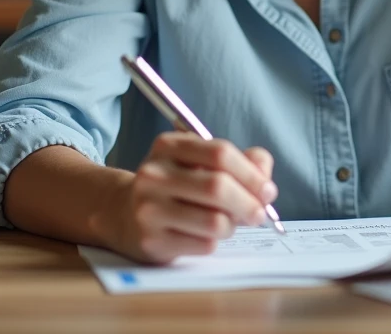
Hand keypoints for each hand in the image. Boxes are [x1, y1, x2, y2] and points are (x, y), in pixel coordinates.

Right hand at [107, 132, 277, 264]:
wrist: (122, 214)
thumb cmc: (175, 186)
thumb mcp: (200, 162)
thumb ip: (239, 161)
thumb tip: (265, 176)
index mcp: (168, 146)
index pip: (220, 153)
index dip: (251, 174)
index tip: (268, 190)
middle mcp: (154, 174)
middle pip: (218, 187)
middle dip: (249, 203)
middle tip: (260, 214)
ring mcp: (149, 209)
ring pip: (215, 221)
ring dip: (232, 225)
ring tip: (227, 223)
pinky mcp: (151, 241)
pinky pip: (204, 245)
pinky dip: (215, 241)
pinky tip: (204, 235)